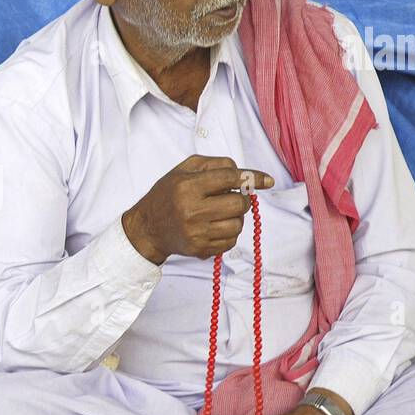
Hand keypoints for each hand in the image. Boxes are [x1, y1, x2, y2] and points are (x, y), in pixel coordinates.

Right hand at [122, 155, 274, 264]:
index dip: (251, 177)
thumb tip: (248, 175)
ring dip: (236, 217)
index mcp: (187, 186)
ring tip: (220, 213)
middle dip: (242, 199)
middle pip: (239, 203)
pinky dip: (229, 233)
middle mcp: (191, 210)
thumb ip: (215, 165)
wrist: (147, 228)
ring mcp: (196, 233)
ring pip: (238, 224)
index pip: (229, 178)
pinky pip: (231, 241)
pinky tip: (215, 227)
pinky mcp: (199, 249)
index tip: (267, 180)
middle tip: (231, 198)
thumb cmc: (167, 195)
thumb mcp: (183, 170)